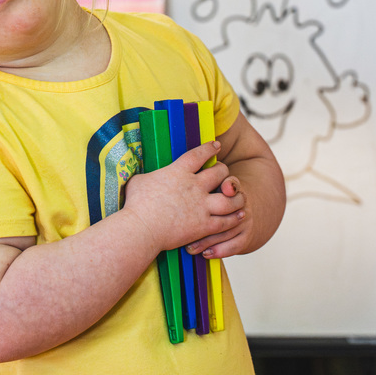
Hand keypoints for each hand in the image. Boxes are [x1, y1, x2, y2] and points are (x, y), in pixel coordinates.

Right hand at [123, 141, 244, 253]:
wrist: (141, 229)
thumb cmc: (135, 205)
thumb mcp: (138, 181)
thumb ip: (147, 175)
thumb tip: (142, 174)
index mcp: (178, 172)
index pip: (199, 155)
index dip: (209, 148)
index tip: (216, 145)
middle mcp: (194, 186)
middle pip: (220, 173)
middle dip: (224, 171)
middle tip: (223, 174)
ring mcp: (201, 206)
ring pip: (230, 197)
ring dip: (236, 196)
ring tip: (238, 196)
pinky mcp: (204, 225)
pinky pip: (227, 220)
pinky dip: (235, 217)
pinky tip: (240, 215)